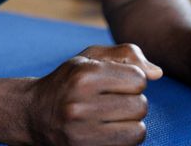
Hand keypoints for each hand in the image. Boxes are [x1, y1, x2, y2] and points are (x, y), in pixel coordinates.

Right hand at [24, 44, 163, 145]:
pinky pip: (128, 145)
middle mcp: (81, 103)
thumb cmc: (68, 82)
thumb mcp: (89, 58)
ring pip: (138, 129)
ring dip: (131, 123)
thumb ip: (125, 55)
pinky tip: (110, 130)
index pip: (138, 79)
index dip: (133, 80)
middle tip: (115, 101)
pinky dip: (125, 138)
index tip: (117, 83)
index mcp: (84, 75)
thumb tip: (157, 73)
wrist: (33, 114)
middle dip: (133, 102)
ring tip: (113, 117)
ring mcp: (81, 131)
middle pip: (140, 106)